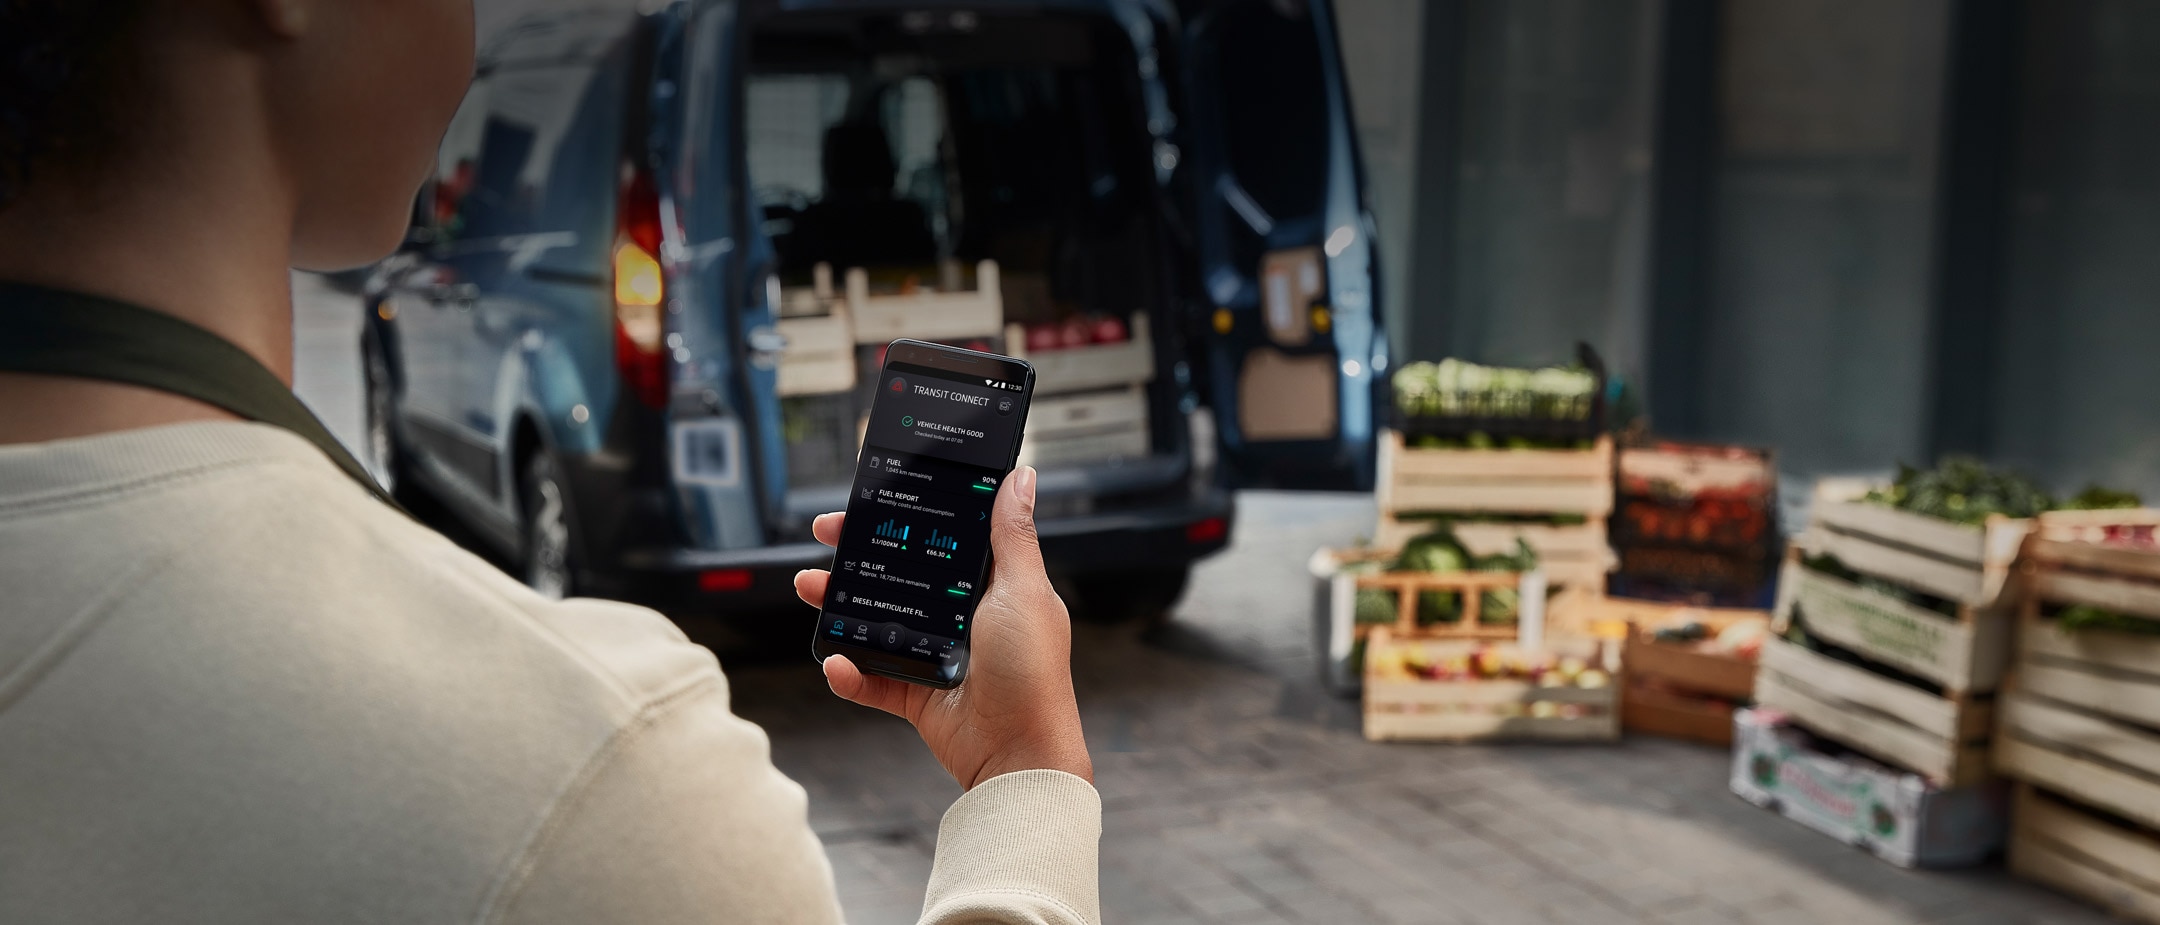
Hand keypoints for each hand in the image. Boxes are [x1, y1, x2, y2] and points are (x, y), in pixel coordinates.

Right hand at [793, 466, 1092, 789]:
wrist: (1021, 753)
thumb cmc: (1033, 671)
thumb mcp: (1024, 590)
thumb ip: (1012, 535)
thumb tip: (1021, 478)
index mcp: (991, 587)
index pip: (940, 540)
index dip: (906, 518)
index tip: (871, 501)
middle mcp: (962, 618)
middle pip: (900, 577)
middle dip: (858, 555)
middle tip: (826, 536)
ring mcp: (937, 656)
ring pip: (877, 623)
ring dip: (839, 606)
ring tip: (810, 588)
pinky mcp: (918, 695)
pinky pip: (873, 680)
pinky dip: (850, 673)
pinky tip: (834, 661)